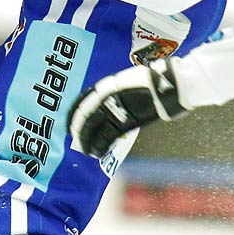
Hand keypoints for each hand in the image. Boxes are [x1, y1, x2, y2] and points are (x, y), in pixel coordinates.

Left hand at [68, 58, 185, 158]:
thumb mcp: (122, 83)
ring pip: (95, 128)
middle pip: (85, 116)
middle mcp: (106, 97)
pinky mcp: (127, 121)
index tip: (68, 123)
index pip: (81, 102)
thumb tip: (100, 107)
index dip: (72, 114)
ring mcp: (116, 110)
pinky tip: (98, 152)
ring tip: (86, 150)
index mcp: (104, 86)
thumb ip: (110, 94)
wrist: (165, 85)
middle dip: (78, 130)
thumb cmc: (147, 82)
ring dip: (88, 141)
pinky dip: (101, 145)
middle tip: (76, 141)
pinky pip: (109, 136)